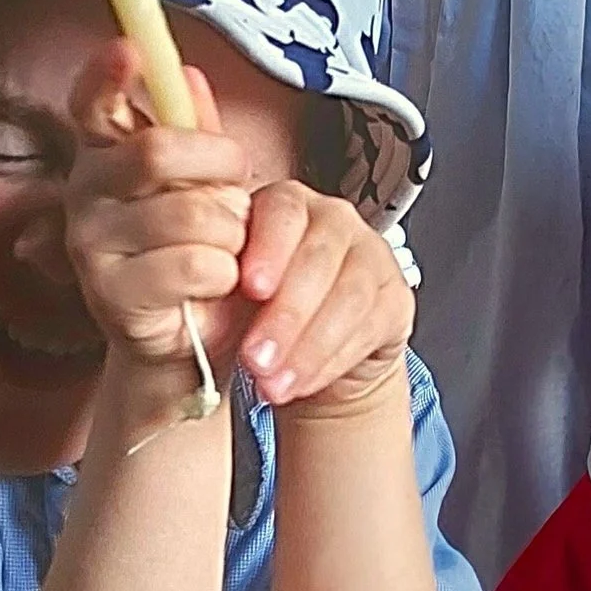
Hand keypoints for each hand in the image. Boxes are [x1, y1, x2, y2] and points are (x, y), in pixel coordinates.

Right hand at [62, 44, 250, 378]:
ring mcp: (90, 244)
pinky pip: (193, 264)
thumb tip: (188, 73)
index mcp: (104, 153)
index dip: (106, 75)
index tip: (129, 47)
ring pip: (189, 213)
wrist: (195, 337)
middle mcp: (84, 192)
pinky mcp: (110, 295)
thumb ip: (195, 130)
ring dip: (230, 232)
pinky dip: (223, 273)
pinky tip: (212, 284)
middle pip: (156, 152)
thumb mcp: (206, 182)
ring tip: (226, 249)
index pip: (92, 103)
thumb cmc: (201, 248)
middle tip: (237, 188)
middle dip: (219, 167)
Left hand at [233, 184, 413, 415]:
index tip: (249, 288)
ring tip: (272, 385)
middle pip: (318, 258)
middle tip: (254, 359)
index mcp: (286, 205)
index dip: (269, 248)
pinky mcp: (396, 297)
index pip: (283, 212)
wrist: (307, 353)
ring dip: (308, 347)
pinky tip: (301, 384)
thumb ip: (216, 288)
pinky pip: (370, 327)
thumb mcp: (230, 297)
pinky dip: (331, 361)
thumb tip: (194, 301)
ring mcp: (372, 255)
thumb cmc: (258, 313)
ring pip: (349, 296)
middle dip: (286, 315)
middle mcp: (335, 220)